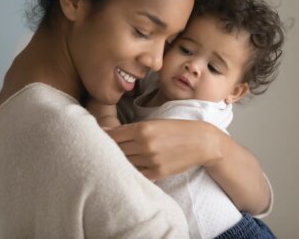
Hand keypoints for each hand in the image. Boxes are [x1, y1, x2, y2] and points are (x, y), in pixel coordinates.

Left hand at [107, 119, 223, 180]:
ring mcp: (151, 160)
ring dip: (119, 161)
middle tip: (101, 151)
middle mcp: (145, 144)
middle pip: (116, 149)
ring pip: (125, 162)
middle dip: (109, 150)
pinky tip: (127, 169)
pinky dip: (130, 171)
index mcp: (143, 128)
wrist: (201, 142)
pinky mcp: (157, 172)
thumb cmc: (176, 129)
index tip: (97, 139)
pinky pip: (136, 174)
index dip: (104, 138)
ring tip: (113, 161)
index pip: (113, 135)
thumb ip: (131, 129)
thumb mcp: (154, 123)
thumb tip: (106, 131)